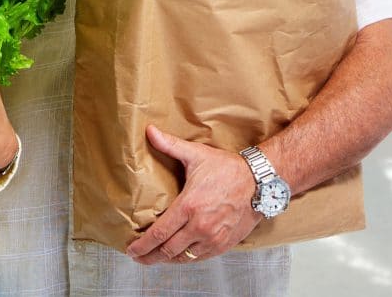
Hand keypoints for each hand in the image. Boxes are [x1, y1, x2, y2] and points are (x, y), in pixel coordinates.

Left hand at [125, 125, 260, 264]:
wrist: (260, 183)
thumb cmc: (228, 169)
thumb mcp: (196, 154)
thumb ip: (170, 145)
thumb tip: (150, 131)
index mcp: (189, 206)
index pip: (159, 233)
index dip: (142, 245)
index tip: (131, 249)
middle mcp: (200, 227)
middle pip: (168, 250)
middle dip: (149, 256)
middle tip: (137, 257)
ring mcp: (213, 238)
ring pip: (183, 257)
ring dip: (166, 260)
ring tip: (153, 258)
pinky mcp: (224, 244)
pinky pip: (200, 258)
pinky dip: (185, 259)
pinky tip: (177, 256)